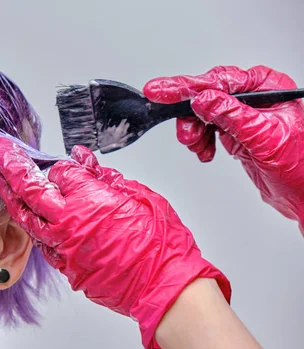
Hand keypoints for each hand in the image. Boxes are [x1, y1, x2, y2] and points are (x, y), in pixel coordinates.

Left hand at [0, 137, 230, 348]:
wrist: (164, 287)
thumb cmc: (160, 243)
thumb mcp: (137, 196)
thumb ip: (103, 177)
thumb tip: (81, 161)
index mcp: (89, 200)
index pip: (59, 173)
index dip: (57, 165)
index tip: (57, 163)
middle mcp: (69, 223)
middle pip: (28, 190)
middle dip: (10, 167)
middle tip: (0, 152)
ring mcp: (64, 249)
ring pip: (27, 220)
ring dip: (11, 198)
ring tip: (2, 181)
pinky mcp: (66, 268)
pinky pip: (42, 243)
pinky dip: (33, 227)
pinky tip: (30, 217)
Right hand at [144, 65, 303, 232]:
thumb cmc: (300, 165)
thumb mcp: (263, 137)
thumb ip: (231, 116)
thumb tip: (204, 100)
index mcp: (266, 87)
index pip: (219, 81)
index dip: (186, 87)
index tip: (161, 91)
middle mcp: (254, 97)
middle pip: (206, 95)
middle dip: (190, 115)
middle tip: (185, 134)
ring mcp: (244, 115)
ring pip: (203, 113)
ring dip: (194, 130)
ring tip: (197, 146)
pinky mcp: (237, 132)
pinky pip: (208, 128)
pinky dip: (200, 141)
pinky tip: (205, 151)